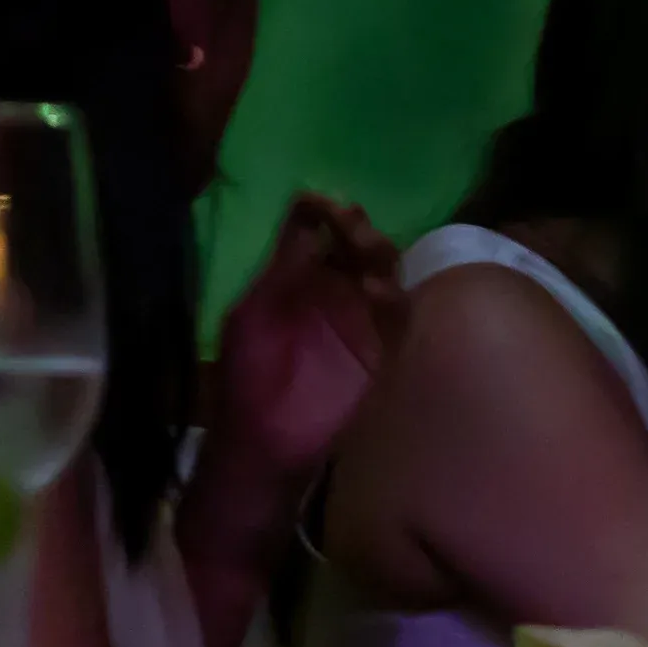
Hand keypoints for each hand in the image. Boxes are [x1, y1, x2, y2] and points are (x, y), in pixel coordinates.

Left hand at [198, 189, 406, 490]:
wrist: (263, 444)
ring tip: (364, 252)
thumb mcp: (255, 311)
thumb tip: (306, 204)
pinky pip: (399, 318)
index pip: (321, 229)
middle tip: (350, 225)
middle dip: (357, 228)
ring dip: (378, 255)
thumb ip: (284, 265)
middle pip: (359, 244)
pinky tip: (378, 293)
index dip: (324, 211)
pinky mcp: (382, 352)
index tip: (322, 202)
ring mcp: (362, 320)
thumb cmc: (249, 376)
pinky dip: (394, 301)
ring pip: (385, 272)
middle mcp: (336, 291)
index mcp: (301, 277)